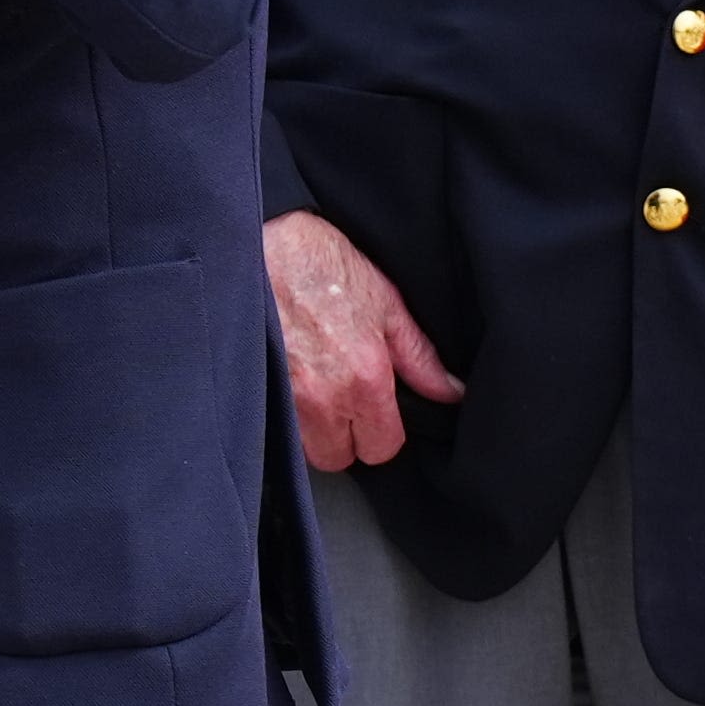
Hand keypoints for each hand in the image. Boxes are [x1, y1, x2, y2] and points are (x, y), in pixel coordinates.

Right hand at [267, 209, 464, 471]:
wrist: (257, 245)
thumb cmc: (320, 264)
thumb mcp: (385, 302)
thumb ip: (419, 357)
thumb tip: (451, 391)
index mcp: (365, 379)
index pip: (383, 449)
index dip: (382, 432)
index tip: (376, 411)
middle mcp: (324, 398)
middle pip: (339, 459)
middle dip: (344, 438)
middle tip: (344, 403)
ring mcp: (284, 400)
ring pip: (304, 449)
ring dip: (312, 431)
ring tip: (315, 389)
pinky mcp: (253, 394)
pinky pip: (276, 430)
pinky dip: (285, 417)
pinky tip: (290, 383)